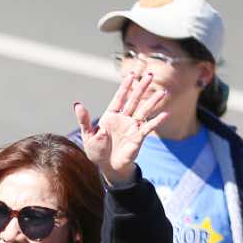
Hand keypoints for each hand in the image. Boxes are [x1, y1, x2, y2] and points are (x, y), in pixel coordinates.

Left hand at [75, 69, 168, 188]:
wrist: (108, 167)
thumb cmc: (97, 152)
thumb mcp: (88, 136)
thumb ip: (84, 120)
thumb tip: (77, 104)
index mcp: (111, 116)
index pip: (120, 98)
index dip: (126, 86)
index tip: (132, 75)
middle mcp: (124, 119)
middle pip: (134, 100)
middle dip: (142, 88)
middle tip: (150, 76)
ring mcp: (132, 127)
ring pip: (144, 111)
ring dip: (153, 101)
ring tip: (163, 92)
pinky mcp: (139, 137)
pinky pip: (149, 127)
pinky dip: (157, 121)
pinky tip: (165, 114)